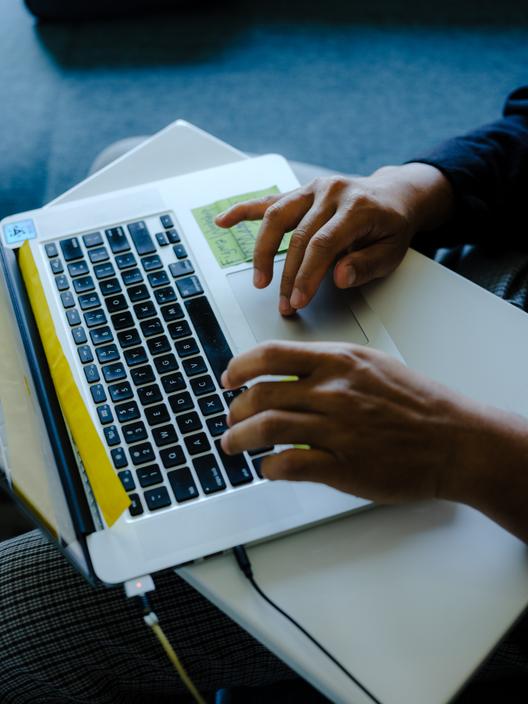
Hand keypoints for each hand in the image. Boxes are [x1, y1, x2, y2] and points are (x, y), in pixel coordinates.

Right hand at [215, 163, 452, 315]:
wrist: (395, 195)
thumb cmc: (392, 227)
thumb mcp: (392, 252)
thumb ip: (367, 265)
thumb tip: (339, 277)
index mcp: (357, 206)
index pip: (323, 244)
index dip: (306, 275)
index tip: (298, 300)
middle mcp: (332, 192)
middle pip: (298, 236)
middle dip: (287, 275)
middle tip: (284, 304)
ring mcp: (313, 189)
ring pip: (277, 217)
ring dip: (263, 251)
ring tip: (259, 280)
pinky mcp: (301, 192)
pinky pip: (268, 200)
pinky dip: (243, 211)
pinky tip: (223, 221)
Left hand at [220, 341, 496, 505]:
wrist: (455, 439)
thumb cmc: (417, 403)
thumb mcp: (372, 365)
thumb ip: (329, 365)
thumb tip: (288, 372)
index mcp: (339, 361)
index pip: (271, 355)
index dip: (240, 367)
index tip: (228, 379)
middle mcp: (333, 390)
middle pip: (260, 395)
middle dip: (234, 411)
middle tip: (230, 420)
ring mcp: (337, 428)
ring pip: (266, 429)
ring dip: (240, 439)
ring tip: (233, 446)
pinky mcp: (344, 466)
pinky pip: (289, 465)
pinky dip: (269, 468)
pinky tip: (269, 469)